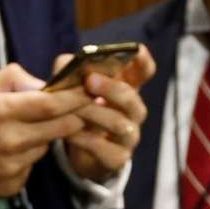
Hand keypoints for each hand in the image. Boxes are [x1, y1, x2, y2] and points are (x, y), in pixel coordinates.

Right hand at [0, 61, 86, 201]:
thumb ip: (13, 79)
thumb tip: (45, 84)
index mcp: (1, 111)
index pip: (52, 104)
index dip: (75, 97)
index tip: (89, 91)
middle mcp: (10, 140)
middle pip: (61, 127)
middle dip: (74, 117)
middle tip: (77, 110)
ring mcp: (12, 166)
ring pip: (46, 147)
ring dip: (45, 138)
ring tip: (20, 132)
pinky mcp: (11, 185)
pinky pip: (31, 167)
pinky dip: (27, 158)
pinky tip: (6, 154)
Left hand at [58, 44, 153, 180]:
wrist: (80, 151)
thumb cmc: (81, 109)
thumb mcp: (74, 86)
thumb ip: (70, 70)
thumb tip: (64, 66)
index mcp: (127, 86)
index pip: (145, 71)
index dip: (143, 60)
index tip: (135, 50)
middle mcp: (133, 111)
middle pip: (131, 97)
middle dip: (111, 88)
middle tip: (90, 80)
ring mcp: (129, 136)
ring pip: (119, 124)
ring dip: (95, 114)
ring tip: (74, 109)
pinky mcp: (118, 158)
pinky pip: (106, 150)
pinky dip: (86, 140)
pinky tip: (69, 134)